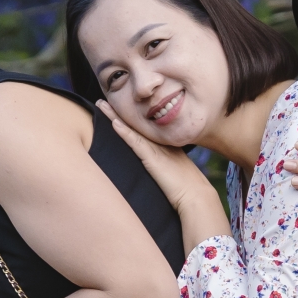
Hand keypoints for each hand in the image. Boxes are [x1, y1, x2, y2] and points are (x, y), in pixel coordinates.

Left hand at [95, 101, 219, 211]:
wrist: (196, 196)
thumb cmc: (187, 190)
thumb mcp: (174, 173)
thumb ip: (164, 166)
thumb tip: (158, 169)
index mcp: (164, 145)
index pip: (142, 129)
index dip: (128, 118)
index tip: (116, 109)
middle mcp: (159, 143)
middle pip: (135, 124)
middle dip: (119, 111)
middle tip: (103, 100)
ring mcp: (156, 149)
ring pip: (132, 128)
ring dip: (115, 116)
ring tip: (102, 104)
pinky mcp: (153, 158)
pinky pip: (135, 142)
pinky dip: (124, 132)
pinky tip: (114, 122)